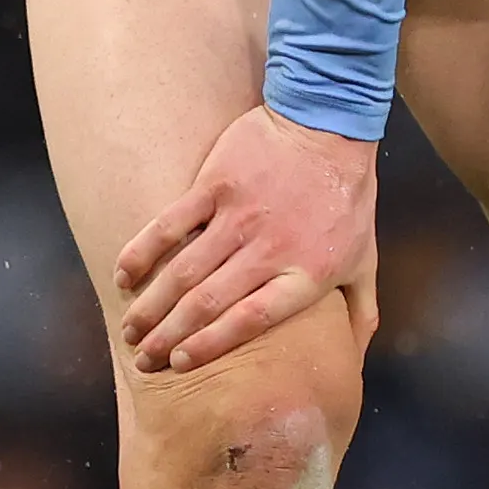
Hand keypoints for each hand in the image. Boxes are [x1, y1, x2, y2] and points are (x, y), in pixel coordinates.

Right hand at [117, 105, 379, 372]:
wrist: (330, 125)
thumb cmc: (347, 198)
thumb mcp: (365, 260)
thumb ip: (359, 313)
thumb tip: (354, 362)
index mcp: (305, 275)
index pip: (249, 320)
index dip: (210, 345)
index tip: (180, 363)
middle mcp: (269, 251)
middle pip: (207, 303)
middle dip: (168, 336)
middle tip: (143, 358)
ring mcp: (239, 217)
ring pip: (183, 272)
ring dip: (151, 305)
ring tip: (130, 329)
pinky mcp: (215, 185)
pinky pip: (170, 225)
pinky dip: (142, 252)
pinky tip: (123, 275)